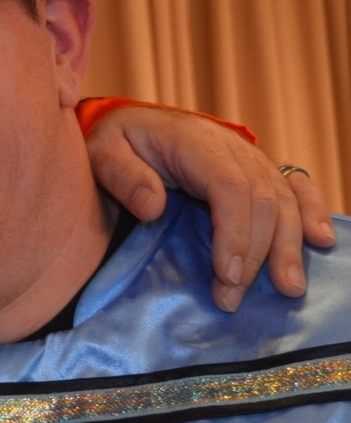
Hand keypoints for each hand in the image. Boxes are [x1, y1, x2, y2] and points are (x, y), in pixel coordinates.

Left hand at [85, 105, 335, 310]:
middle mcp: (230, 147)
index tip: (227, 275)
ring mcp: (249, 158)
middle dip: (255, 254)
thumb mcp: (102, 153)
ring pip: (282, 200)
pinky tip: (321, 241)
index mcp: (193, 141)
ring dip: (288, 246)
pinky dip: (311, 212)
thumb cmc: (115, 143)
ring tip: (287, 288)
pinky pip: (293, 187)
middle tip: (234, 299)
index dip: (234, 233)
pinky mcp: (257, 170)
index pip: (228, 187)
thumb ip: (123, 177)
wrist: (130, 124)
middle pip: (261, 200)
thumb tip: (153, 208)